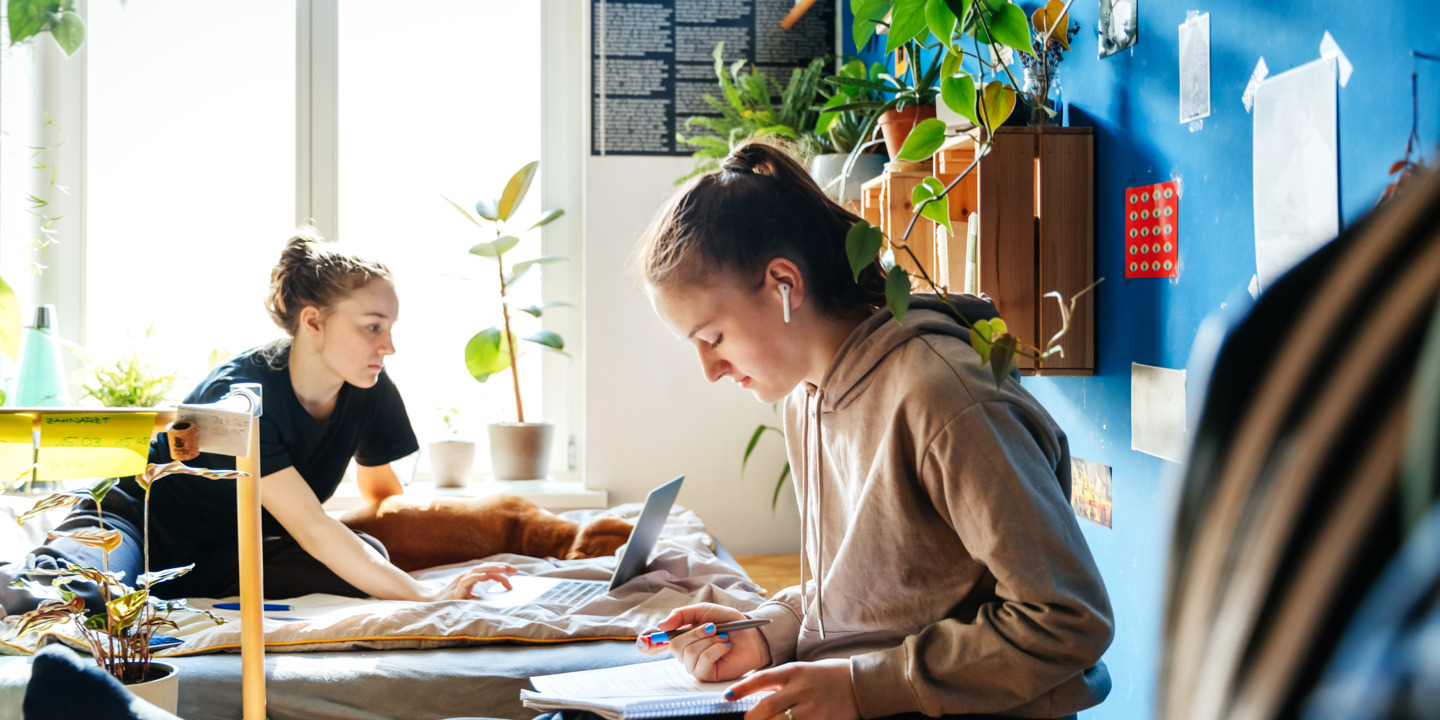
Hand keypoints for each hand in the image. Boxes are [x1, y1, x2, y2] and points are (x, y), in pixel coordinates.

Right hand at [426, 562, 517, 600]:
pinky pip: (467, 580)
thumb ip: (480, 594)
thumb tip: (493, 598)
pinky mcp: (457, 588)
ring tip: (504, 569)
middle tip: (515, 569)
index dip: (502, 570)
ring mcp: (462, 580)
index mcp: (472, 576)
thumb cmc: (453, 600)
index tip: (514, 572)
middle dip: (501, 567)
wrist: (434, 603)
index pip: (489, 570)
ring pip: (479, 571)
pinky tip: (485, 576)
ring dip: (492, 569)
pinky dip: (476, 577)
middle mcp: (468, 576)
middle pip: (487, 567)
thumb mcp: (470, 596)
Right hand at [638, 603, 768, 681]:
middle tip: (713, 627)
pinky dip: (715, 650)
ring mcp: (695, 665)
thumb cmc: (730, 623)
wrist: (753, 634)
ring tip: (723, 637)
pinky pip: (701, 663)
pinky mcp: (706, 675)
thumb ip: (683, 615)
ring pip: (688, 653)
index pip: (658, 644)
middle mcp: (685, 653)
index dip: (648, 644)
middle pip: (675, 645)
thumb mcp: (705, 611)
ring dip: (709, 640)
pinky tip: (725, 647)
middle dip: (695, 632)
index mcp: (683, 637)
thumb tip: (662, 625)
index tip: (643, 642)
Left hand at [725, 659, 859, 719]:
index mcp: (795, 671)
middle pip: (766, 708)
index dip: (741, 688)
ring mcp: (812, 709)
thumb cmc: (829, 676)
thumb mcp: (803, 671)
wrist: (861, 684)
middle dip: (752, 717)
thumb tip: (757, 698)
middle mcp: (802, 689)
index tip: (727, 696)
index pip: (761, 678)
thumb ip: (782, 683)